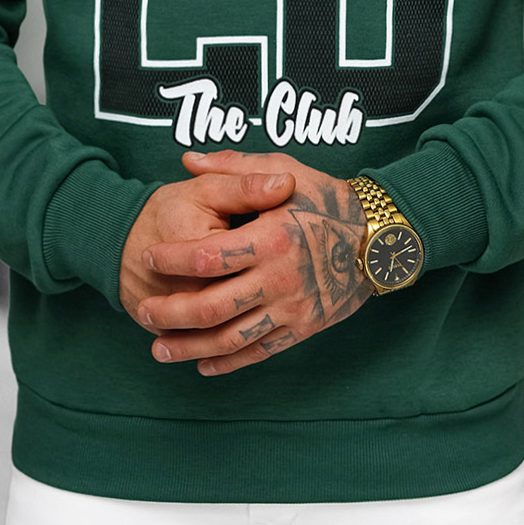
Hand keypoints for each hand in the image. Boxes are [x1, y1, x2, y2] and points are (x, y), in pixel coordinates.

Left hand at [138, 150, 372, 376]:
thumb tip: (188, 160)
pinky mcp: (303, 328)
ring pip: (231, 339)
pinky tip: (202, 364)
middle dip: (170, 313)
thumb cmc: (328, 199)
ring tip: (158, 348)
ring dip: (190, 348)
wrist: (380, 239)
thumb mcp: (287, 171)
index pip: (208, 256)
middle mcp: (281, 278)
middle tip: (144, 312)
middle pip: (212, 307)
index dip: (172, 260)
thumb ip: (235, 168)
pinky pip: (259, 352)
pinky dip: (228, 362)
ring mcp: (293, 308)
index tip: (149, 257)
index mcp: (272, 237)